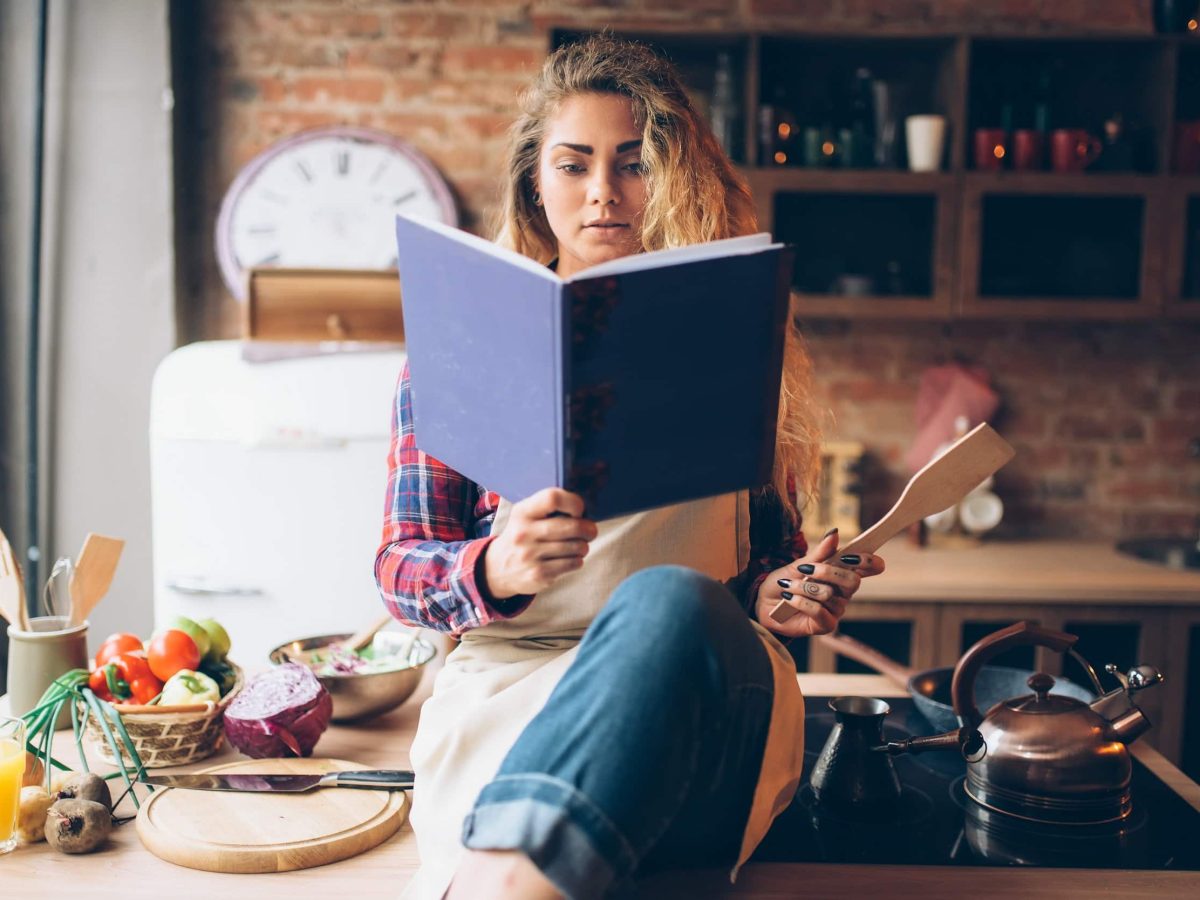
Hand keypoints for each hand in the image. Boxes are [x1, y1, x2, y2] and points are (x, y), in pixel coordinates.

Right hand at [482, 488, 597, 599]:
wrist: (498, 569)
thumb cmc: (522, 536)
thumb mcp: (525, 516)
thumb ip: (549, 509)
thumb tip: (585, 512)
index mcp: (522, 512)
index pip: (553, 498)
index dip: (574, 503)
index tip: (579, 511)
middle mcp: (524, 533)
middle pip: (572, 526)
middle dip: (588, 529)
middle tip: (590, 531)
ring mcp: (530, 555)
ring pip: (577, 547)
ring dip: (583, 547)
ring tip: (578, 546)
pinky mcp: (538, 574)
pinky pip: (573, 563)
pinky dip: (577, 561)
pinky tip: (568, 559)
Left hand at [755, 530, 885, 637]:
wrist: (764, 603)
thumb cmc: (784, 582)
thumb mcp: (799, 564)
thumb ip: (819, 553)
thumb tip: (833, 533)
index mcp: (842, 574)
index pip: (870, 568)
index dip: (869, 561)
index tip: (851, 556)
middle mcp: (844, 593)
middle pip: (852, 581)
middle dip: (828, 572)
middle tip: (806, 569)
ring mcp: (836, 610)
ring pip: (829, 594)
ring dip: (805, 587)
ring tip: (788, 586)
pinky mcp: (826, 625)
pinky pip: (819, 611)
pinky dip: (801, 601)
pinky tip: (788, 598)